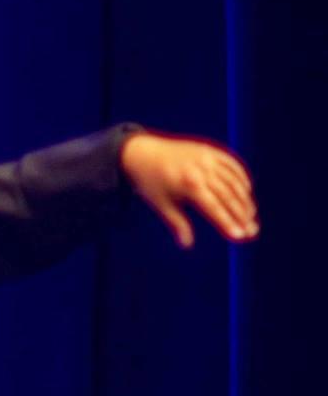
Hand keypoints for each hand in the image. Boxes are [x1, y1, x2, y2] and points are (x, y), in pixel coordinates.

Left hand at [119, 132, 258, 249]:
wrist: (142, 152)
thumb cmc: (151, 183)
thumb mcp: (161, 205)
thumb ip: (177, 223)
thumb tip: (186, 244)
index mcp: (188, 184)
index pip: (214, 207)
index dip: (228, 223)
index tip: (240, 236)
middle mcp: (201, 169)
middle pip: (228, 195)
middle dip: (242, 215)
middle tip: (252, 231)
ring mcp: (207, 157)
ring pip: (233, 180)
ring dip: (245, 199)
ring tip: (250, 216)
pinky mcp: (209, 150)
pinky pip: (231, 164)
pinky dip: (241, 177)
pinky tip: (247, 191)